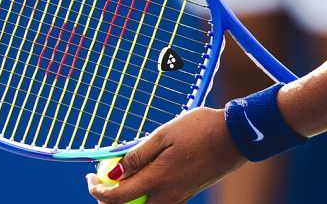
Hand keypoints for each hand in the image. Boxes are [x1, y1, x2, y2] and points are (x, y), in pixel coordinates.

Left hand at [84, 107, 245, 203]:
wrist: (237, 136)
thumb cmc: (202, 129)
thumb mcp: (165, 133)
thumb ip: (137, 155)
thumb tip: (112, 171)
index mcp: (158, 179)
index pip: (115, 197)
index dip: (96, 190)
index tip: (89, 177)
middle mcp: (167, 195)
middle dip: (108, 200)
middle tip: (100, 179)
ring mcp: (178, 197)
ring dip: (127, 199)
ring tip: (123, 176)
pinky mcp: (187, 194)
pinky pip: (158, 202)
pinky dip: (145, 194)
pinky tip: (146, 175)